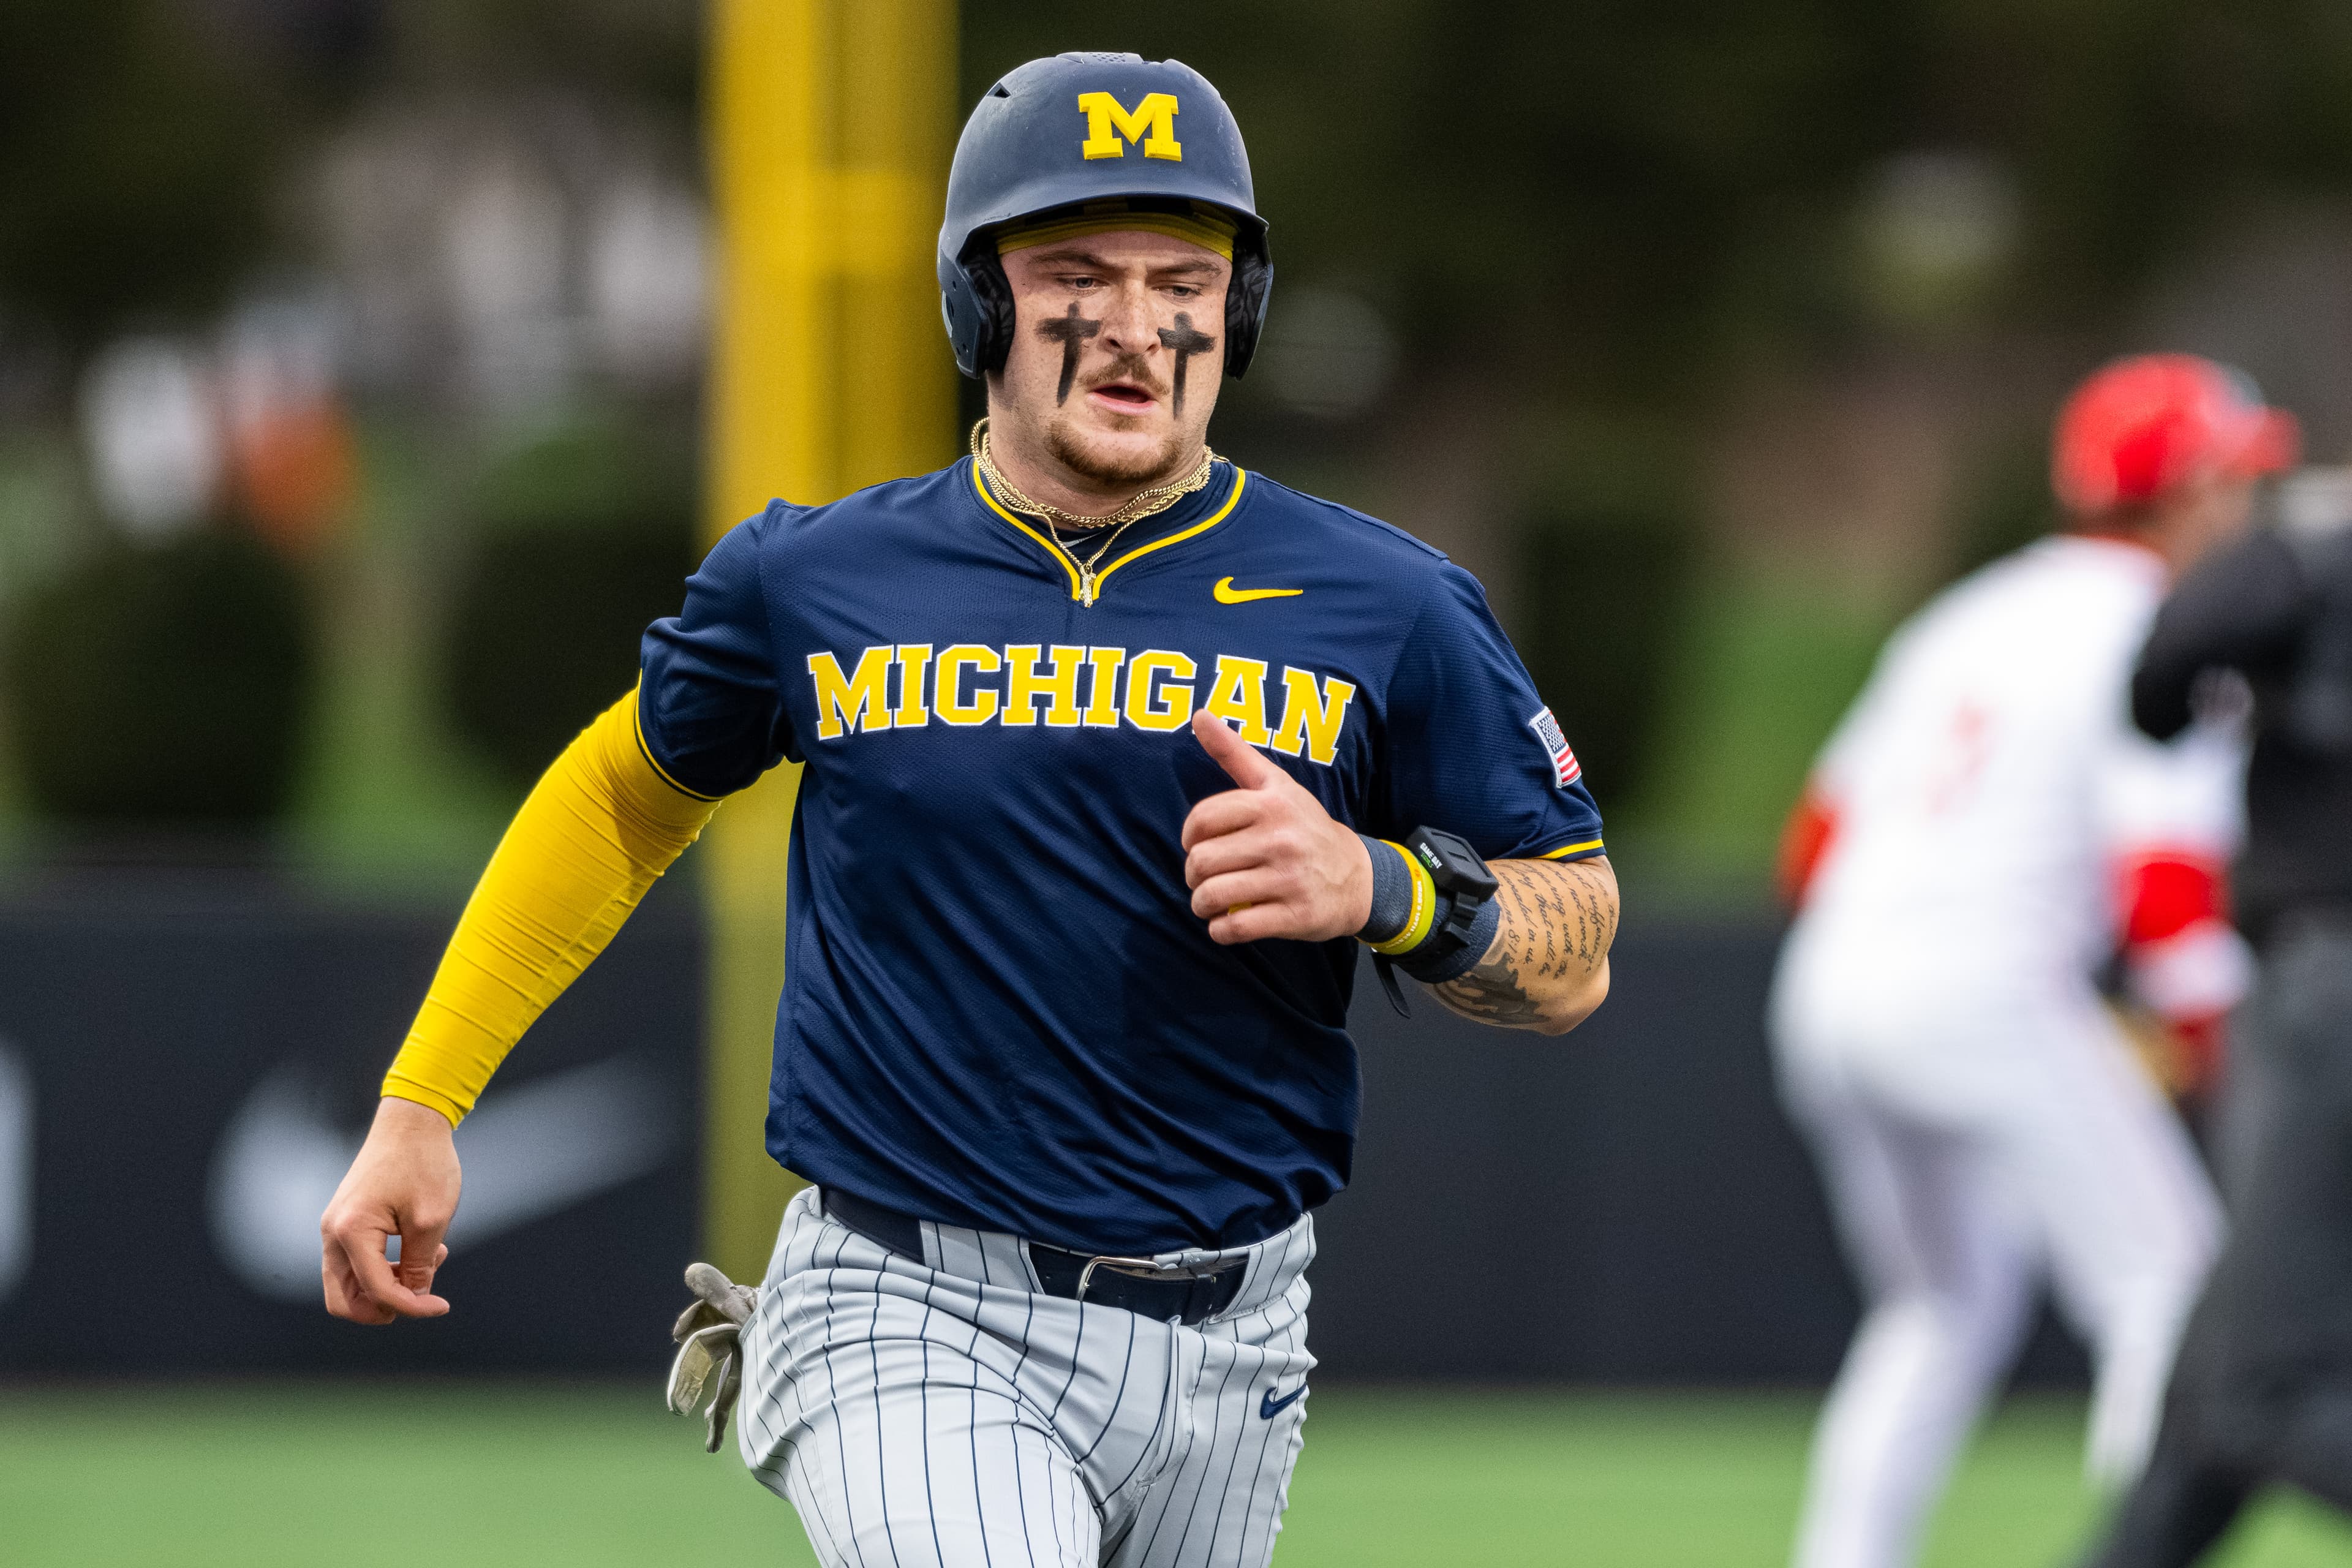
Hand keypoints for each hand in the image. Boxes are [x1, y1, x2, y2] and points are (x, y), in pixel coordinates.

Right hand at [319, 1095, 461, 1323]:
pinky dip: (384, 1269)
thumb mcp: (432, 1219)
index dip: (411, 1307)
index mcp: (351, 1231)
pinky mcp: (345, 1223)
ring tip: (430, 1259)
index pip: (376, 1291)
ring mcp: (334, 1228)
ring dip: (386, 1287)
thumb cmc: (423, 1162)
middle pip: (344, 1301)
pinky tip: (420, 1250)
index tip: (442, 1306)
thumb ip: (421, 1265)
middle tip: (422, 1294)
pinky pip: (356, 1264)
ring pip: (348, 1285)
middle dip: (383, 1308)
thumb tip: (414, 1298)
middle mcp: (332, 1233)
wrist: (412, 1121)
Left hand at [1180, 708, 1372, 943]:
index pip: (1202, 820)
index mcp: (1271, 804)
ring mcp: (1288, 879)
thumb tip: (1198, 714)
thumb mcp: (1275, 784)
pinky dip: (1221, 931)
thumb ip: (1234, 752)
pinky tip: (1226, 924)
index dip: (1189, 837)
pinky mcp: (1294, 915)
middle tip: (1203, 878)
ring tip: (1209, 902)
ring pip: (1214, 896)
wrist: (1359, 877)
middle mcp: (1280, 839)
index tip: (1197, 845)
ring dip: (1202, 905)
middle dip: (1193, 875)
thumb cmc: (1305, 828)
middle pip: (1202, 861)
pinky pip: (1236, 928)